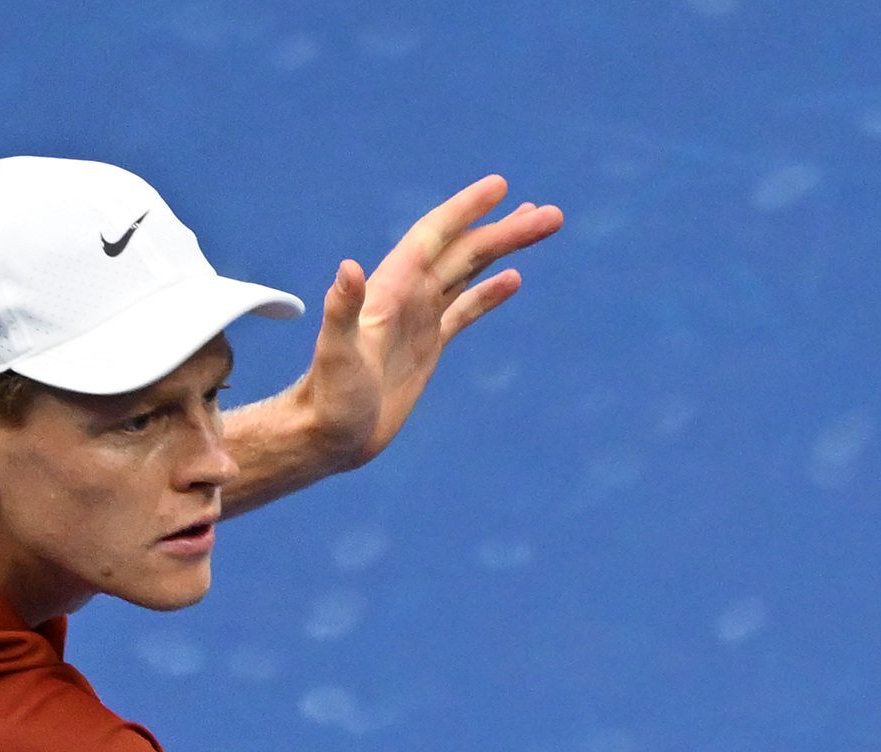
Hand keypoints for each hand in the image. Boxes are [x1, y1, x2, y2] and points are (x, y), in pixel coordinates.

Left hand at [226, 176, 562, 506]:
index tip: (500, 186)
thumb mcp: (336, 353)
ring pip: (469, 271)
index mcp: (391, 288)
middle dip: (506, 230)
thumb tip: (349, 268)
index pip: (435, 236)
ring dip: (503, 249)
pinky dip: (488, 293)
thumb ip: (342, 311)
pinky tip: (513, 278)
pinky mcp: (428, 346)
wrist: (328, 436)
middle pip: (465, 250)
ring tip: (539, 227)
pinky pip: (464, 310)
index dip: (466, 209)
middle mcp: (408, 295)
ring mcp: (420, 319)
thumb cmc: (329, 398)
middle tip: (552, 215)